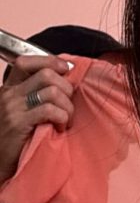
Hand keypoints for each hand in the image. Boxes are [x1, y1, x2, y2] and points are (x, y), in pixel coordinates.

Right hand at [0, 54, 75, 182]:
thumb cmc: (13, 140)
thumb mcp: (19, 113)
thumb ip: (33, 97)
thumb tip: (65, 83)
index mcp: (8, 88)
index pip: (26, 62)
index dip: (50, 61)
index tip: (66, 70)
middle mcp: (8, 94)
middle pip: (45, 74)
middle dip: (66, 87)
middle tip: (68, 105)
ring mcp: (12, 108)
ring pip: (51, 91)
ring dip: (67, 106)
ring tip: (66, 120)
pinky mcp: (18, 124)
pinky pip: (49, 110)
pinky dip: (61, 117)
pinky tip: (60, 128)